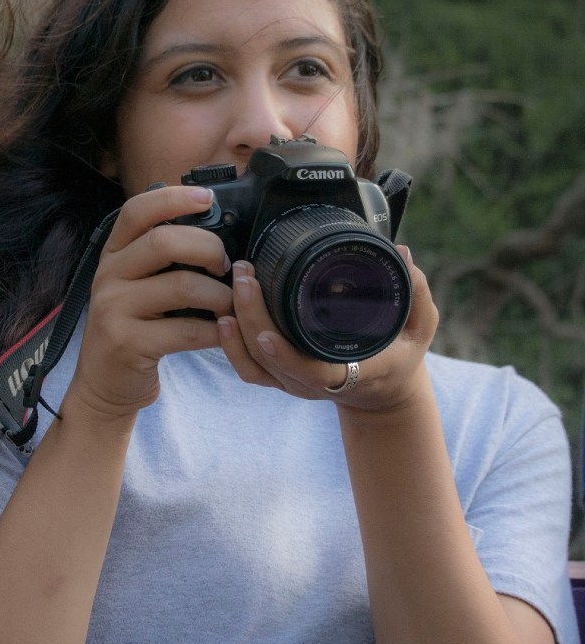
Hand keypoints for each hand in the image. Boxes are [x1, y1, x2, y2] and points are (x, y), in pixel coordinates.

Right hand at [69, 185, 232, 417]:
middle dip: (208, 248)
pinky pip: (188, 330)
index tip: (206, 198)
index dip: (173, 198)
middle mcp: (108, 275)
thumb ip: (162, 257)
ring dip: (221, 295)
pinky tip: (223, 331)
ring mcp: (114, 309)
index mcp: (113, 253)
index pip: (137, 210)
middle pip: (164, 242)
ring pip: (183, 286)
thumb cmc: (134, 328)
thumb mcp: (137, 284)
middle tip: (226, 265)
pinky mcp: (128, 343)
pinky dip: (216, 330)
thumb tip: (217, 229)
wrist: (104, 385)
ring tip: (230, 305)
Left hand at [217, 246, 438, 411]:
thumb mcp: (419, 327)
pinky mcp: (279, 377)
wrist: (382, 391)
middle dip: (252, 318)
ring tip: (232, 287)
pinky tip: (224, 315)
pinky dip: (231, 346)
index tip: (268, 333)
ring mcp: (293, 382)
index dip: (286, 358)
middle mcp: (314, 383)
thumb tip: (402, 253)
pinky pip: (248, 368)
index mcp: (350, 373)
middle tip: (246, 275)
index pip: (312, 372)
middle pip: (271, 361)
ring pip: (253, 366)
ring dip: (236, 331)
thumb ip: (415, 292)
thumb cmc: (399, 355)